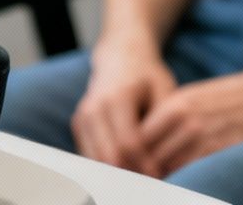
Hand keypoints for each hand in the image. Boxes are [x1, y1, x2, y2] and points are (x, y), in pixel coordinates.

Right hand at [71, 38, 177, 175]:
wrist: (120, 57)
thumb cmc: (147, 76)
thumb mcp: (164, 90)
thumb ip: (163, 122)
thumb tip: (165, 157)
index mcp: (117, 97)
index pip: (129, 143)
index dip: (145, 165)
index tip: (160, 176)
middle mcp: (94, 107)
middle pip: (109, 155)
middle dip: (130, 174)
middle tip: (149, 183)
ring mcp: (83, 116)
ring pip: (95, 159)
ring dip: (116, 174)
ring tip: (138, 178)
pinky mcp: (78, 124)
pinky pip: (88, 155)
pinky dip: (105, 167)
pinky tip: (125, 168)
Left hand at [137, 69, 242, 177]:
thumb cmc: (229, 100)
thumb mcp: (193, 100)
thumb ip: (167, 121)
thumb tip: (144, 146)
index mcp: (173, 105)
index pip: (137, 140)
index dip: (133, 159)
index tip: (132, 170)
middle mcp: (184, 120)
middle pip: (148, 157)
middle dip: (143, 172)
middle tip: (139, 183)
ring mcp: (203, 137)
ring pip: (167, 170)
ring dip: (162, 179)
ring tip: (159, 184)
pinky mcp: (221, 152)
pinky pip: (192, 175)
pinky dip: (183, 181)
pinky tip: (184, 184)